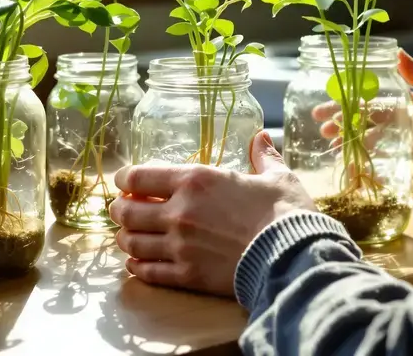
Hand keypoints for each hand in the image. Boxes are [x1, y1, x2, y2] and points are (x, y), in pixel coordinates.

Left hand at [109, 132, 314, 296]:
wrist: (293, 256)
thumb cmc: (286, 212)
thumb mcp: (277, 176)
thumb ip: (263, 156)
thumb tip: (262, 137)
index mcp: (195, 180)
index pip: (139, 176)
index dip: (125, 179)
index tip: (124, 182)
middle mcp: (179, 211)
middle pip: (127, 211)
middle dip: (119, 210)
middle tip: (121, 209)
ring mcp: (179, 246)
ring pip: (132, 243)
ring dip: (125, 238)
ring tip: (128, 236)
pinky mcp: (186, 275)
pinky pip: (148, 271)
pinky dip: (137, 267)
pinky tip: (136, 264)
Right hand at [314, 50, 412, 208]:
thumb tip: (397, 53)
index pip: (376, 109)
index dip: (349, 110)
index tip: (323, 112)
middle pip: (372, 138)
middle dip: (347, 139)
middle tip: (325, 140)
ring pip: (383, 165)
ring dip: (364, 166)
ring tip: (349, 168)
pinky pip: (405, 191)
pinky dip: (399, 188)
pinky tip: (410, 183)